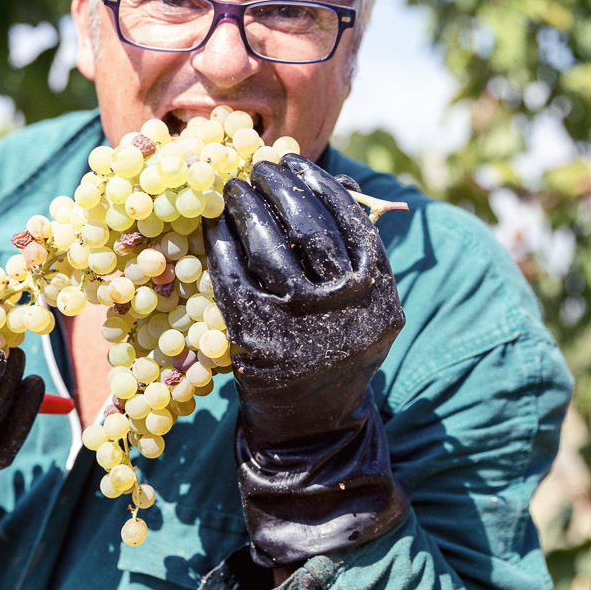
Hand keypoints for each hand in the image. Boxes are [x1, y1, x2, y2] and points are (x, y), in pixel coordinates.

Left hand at [205, 154, 408, 566]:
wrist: (313, 427)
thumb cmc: (335, 351)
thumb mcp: (361, 308)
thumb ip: (351, 254)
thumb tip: (333, 182)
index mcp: (378, 293)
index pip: (350, 221)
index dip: (318, 185)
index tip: (293, 163)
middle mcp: (345, 306)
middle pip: (308, 227)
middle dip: (278, 188)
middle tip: (257, 168)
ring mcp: (299, 323)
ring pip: (267, 247)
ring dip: (245, 208)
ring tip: (231, 189)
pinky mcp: (257, 336)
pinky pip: (232, 276)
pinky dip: (219, 244)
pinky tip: (212, 225)